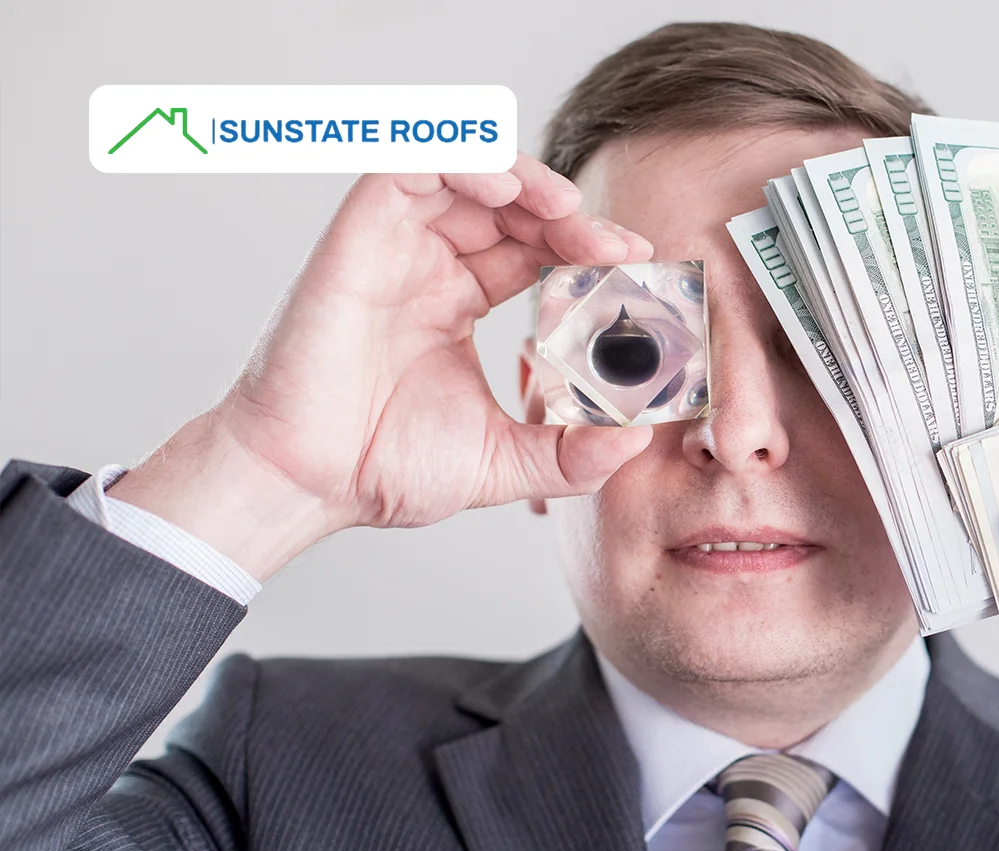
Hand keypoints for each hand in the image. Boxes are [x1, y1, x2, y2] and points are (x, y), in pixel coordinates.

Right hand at [110, 153, 655, 579]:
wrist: (303, 485)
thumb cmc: (380, 470)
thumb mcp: (503, 462)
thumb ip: (573, 455)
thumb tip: (638, 438)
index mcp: (455, 304)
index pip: (532, 248)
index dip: (583, 246)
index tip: (633, 264)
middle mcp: (424, 267)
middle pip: (510, 207)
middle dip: (571, 217)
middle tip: (618, 247)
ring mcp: (390, 249)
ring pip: (464, 173)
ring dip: (526, 179)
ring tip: (571, 211)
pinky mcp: (356, 239)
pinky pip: (404, 169)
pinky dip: (458, 160)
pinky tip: (507, 189)